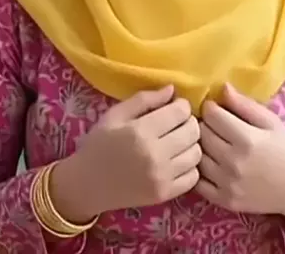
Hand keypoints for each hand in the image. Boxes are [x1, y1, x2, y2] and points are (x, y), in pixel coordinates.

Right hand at [50, 85, 200, 220]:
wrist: (87, 185)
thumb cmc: (99, 144)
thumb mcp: (115, 114)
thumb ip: (144, 99)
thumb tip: (172, 90)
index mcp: (140, 131)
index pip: (181, 112)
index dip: (181, 105)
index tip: (174, 106)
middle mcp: (154, 155)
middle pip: (193, 131)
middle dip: (188, 122)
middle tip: (177, 123)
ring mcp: (161, 177)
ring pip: (196, 153)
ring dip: (190, 143)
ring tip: (177, 141)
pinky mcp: (165, 195)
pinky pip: (193, 176)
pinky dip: (189, 165)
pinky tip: (176, 160)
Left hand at [196, 84, 284, 219]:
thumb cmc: (283, 150)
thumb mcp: (270, 121)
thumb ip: (244, 104)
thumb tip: (222, 87)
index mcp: (247, 139)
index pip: (211, 115)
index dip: (211, 107)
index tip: (214, 108)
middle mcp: (234, 162)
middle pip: (201, 133)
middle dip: (203, 124)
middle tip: (210, 123)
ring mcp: (227, 184)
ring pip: (196, 155)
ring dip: (199, 146)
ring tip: (208, 141)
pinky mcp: (223, 200)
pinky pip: (197, 181)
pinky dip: (198, 169)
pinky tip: (208, 162)